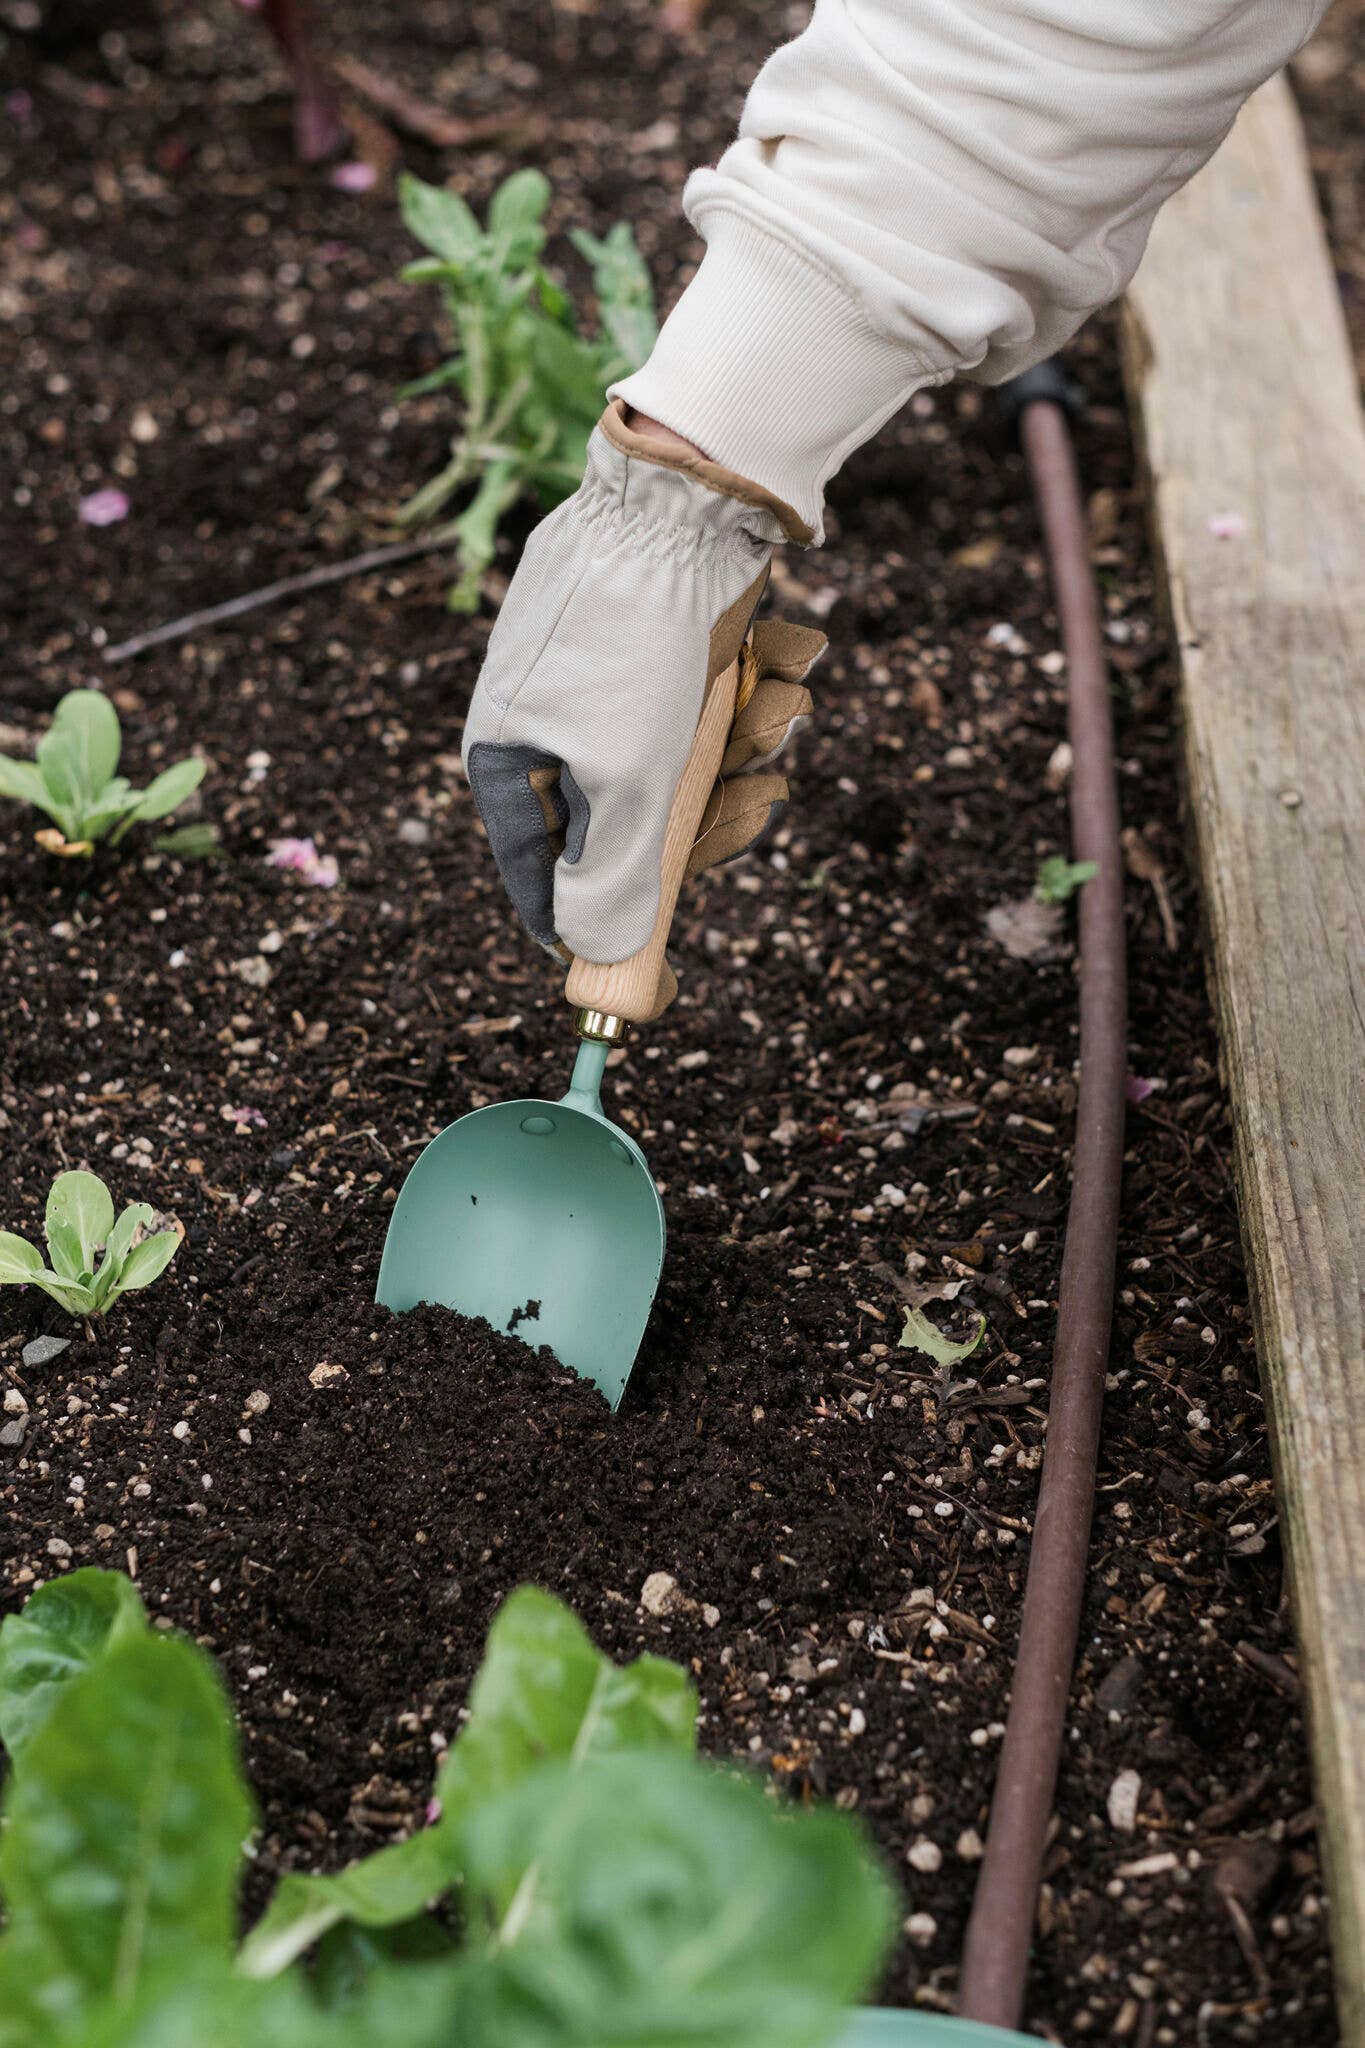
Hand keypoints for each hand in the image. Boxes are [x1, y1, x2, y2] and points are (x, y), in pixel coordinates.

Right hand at [463, 401, 824, 995]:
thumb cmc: (640, 644)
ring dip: (743, 750)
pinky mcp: (660, 651)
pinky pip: (708, 712)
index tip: (660, 964)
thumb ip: (612, 885)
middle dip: (706, 820)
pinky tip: (783, 669)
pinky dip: (752, 700)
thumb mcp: (627, 785)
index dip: (602, 925)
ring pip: (683, 771)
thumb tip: (596, 965)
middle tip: (762, 798)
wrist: (691, 493)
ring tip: (779, 709)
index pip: (541, 882)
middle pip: (630, 832)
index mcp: (508, 763)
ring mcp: (604, 687)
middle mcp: (549, 728)